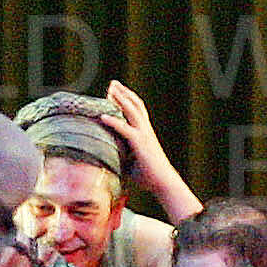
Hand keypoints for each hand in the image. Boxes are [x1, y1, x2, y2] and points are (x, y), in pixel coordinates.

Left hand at [100, 81, 176, 197]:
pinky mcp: (139, 143)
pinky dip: (113, 122)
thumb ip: (121, 156)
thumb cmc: (149, 177)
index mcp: (145, 133)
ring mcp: (143, 135)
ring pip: (131, 111)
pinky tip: (102, 116)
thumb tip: (105, 159)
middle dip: (123, 93)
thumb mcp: (131, 163)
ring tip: (110, 89)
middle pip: (135, 105)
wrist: (164, 183)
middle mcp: (145, 130)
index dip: (126, 100)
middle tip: (112, 83)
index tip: (115, 93)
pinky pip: (124, 129)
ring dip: (120, 99)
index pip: (136, 111)